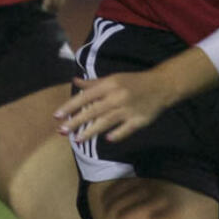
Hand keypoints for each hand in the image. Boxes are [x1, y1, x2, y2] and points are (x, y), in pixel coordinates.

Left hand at [54, 48, 218, 143]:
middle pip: (93, 111)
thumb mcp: (113, 78)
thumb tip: (74, 81)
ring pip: (106, 122)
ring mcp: (128, 110)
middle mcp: (117, 97)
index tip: (57, 115)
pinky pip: (125, 130)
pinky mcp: (139, 120)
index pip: (85, 96)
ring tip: (77, 139)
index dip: (70, 106)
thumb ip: (93, 83)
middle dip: (76, 121)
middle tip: (62, 130)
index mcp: (110, 85)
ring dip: (91, 131)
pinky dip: (116, 134)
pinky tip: (106, 139)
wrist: (161, 86)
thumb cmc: (133, 82)